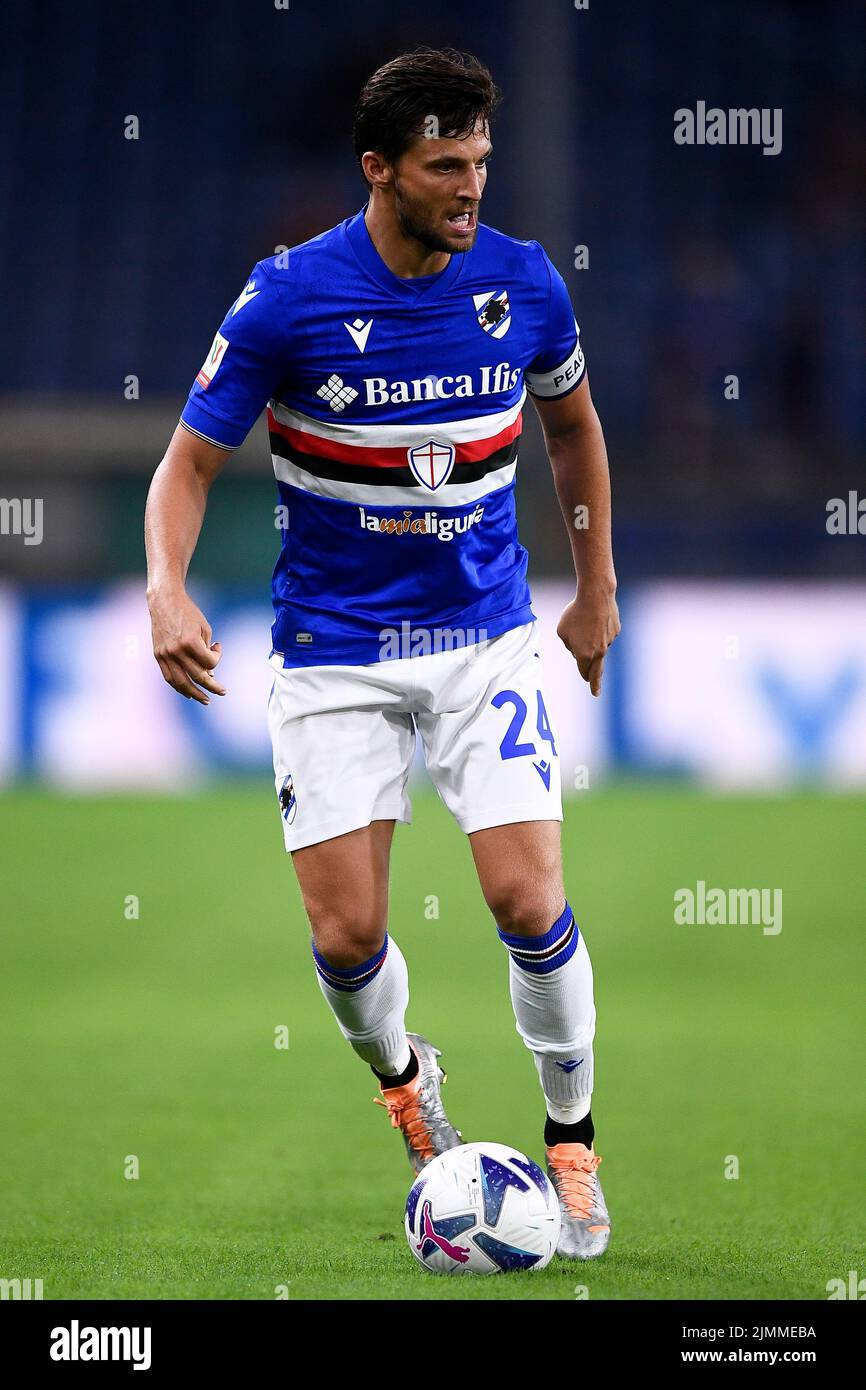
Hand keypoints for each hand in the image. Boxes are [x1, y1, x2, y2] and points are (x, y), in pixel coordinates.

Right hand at [147, 586, 225, 704]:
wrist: (164, 601)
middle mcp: (176, 650)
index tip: (217, 647)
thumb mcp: (204, 628)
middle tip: (222, 691)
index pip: (210, 663)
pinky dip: (178, 686)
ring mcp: (165, 654)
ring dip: (194, 694)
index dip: (217, 658)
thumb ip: (207, 651)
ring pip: (181, 682)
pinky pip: (168, 676)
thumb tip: (209, 674)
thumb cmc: (188, 612)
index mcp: (190, 642)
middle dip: (212, 686)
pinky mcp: (158, 655)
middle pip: (197, 676)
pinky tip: (187, 693)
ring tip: (205, 700)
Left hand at [556, 585, 620, 696]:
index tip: (591, 687)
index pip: (584, 671)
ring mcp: (609, 641)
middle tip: (596, 693)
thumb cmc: (575, 613)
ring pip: (599, 645)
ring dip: (592, 638)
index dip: (584, 676)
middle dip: (596, 683)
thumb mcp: (562, 631)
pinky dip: (599, 627)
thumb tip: (578, 650)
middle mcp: (599, 652)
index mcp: (584, 655)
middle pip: (597, 671)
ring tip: (585, 621)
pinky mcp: (616, 631)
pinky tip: (595, 616)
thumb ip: (569, 645)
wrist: (596, 596)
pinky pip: (605, 633)